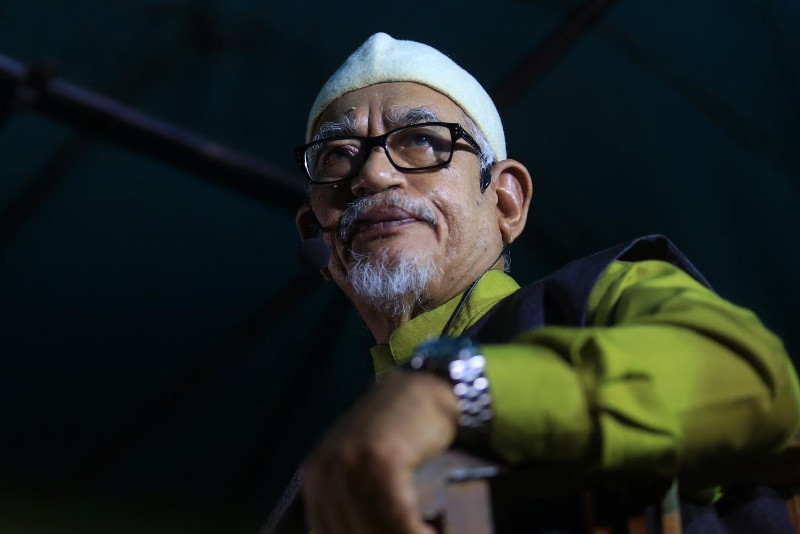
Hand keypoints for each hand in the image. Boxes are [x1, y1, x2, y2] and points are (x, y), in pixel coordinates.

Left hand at [302, 370, 459, 533]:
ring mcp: (352, 464)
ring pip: (375, 528)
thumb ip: (348, 498)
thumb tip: (354, 529)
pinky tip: (431, 532)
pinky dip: (416, 532)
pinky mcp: (382, 461)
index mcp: (313, 477)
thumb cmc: (395, 433)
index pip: (327, 532)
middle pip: (351, 531)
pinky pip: (399, 517)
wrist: (420, 390)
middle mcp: (325, 471)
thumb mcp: (357, 464)